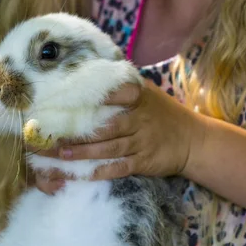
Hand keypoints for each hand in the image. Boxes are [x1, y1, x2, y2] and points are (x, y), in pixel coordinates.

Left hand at [28, 80, 205, 193]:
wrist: (194, 140)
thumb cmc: (163, 113)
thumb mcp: (148, 93)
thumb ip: (122, 86)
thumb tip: (88, 71)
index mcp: (138, 97)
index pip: (111, 94)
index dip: (86, 98)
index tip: (60, 102)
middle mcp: (139, 118)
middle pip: (104, 126)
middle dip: (76, 133)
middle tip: (50, 136)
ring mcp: (142, 141)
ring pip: (108, 148)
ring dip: (84, 153)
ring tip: (61, 154)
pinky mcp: (145, 162)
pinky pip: (119, 168)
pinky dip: (101, 172)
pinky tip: (83, 175)